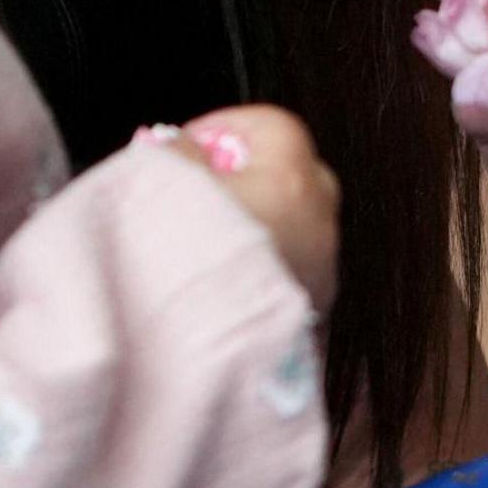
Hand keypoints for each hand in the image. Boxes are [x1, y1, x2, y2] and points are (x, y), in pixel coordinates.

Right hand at [181, 105, 340, 313]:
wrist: (204, 362)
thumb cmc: (188, 275)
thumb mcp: (165, 189)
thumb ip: (177, 153)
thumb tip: (180, 144)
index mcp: (293, 181)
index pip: (272, 124)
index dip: (223, 127)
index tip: (189, 146)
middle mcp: (320, 223)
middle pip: (289, 173)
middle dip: (243, 176)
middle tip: (195, 193)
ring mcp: (321, 270)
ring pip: (291, 225)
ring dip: (252, 226)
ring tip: (201, 245)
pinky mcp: (312, 313)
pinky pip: (288, 270)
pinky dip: (259, 268)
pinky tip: (217, 285)